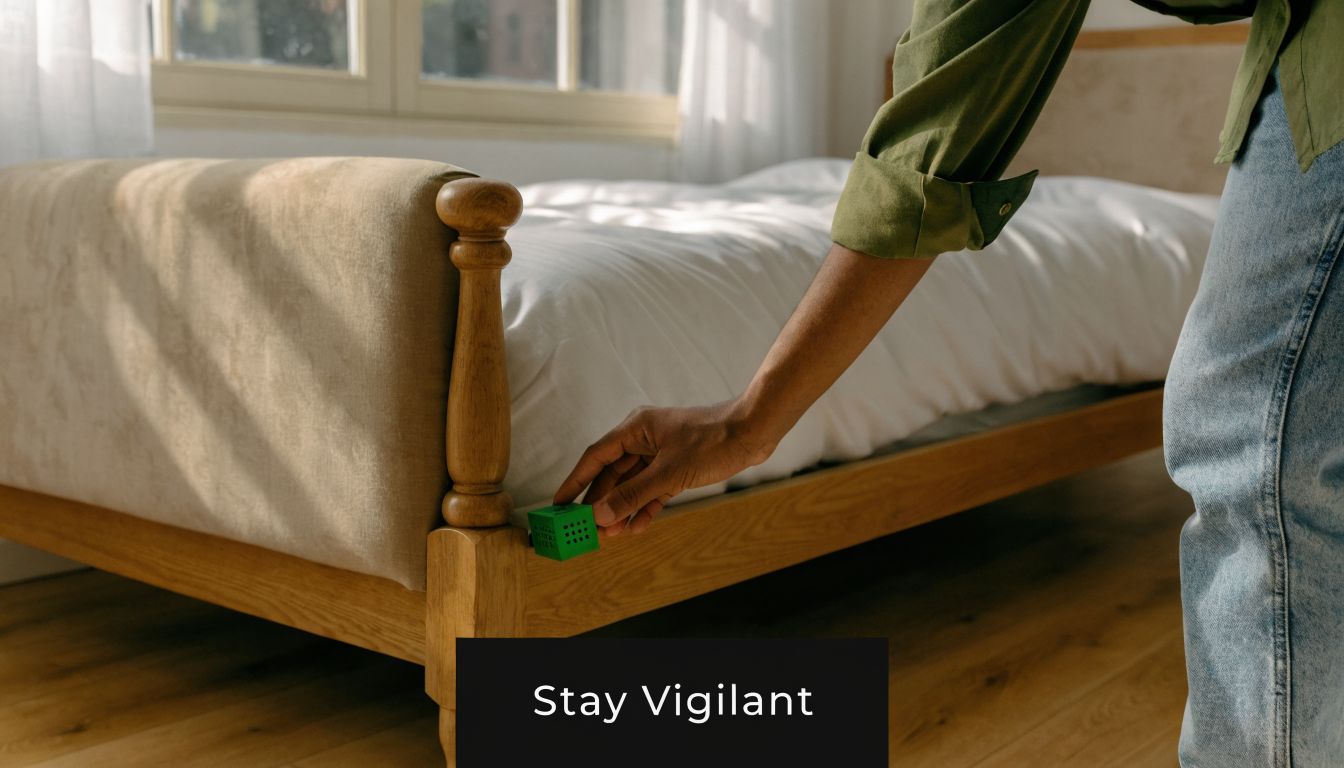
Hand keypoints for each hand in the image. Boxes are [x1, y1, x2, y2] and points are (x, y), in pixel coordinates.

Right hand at [552, 401, 774, 536]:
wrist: (752, 432)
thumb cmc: (713, 441)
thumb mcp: (670, 473)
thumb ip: (634, 495)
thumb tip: (601, 514)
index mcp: (635, 428)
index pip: (595, 457)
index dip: (575, 481)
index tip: (559, 504)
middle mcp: (643, 438)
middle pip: (612, 473)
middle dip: (600, 501)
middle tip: (585, 528)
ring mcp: (660, 453)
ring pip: (632, 484)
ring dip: (622, 508)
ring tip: (609, 534)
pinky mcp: (676, 466)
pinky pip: (652, 489)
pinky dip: (645, 506)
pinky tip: (637, 526)